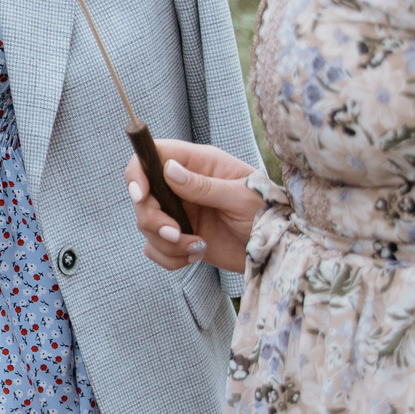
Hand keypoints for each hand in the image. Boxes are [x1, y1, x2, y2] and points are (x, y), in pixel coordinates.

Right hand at [127, 138, 259, 273]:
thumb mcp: (240, 196)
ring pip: (147, 226)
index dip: (138, 172)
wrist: (276, 249)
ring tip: (198, 247)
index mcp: (198, 164)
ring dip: (167, 244)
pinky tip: (196, 255)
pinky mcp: (180, 238)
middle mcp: (183, 186)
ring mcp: (179, 212)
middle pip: (143, 197)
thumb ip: (204, 185)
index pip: (153, 156)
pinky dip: (170, 258)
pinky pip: (156, 249)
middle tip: (176, 234)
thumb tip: (169, 170)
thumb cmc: (266, 213)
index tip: (141, 196)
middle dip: (153, 220)